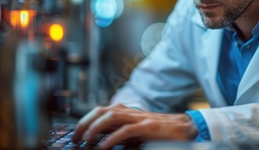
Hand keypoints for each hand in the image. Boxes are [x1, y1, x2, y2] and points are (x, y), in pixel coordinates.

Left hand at [72, 103, 198, 148]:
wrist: (183, 128)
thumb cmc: (158, 131)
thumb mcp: (135, 131)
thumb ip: (119, 132)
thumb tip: (100, 142)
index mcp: (125, 112)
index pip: (99, 111)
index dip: (84, 121)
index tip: (75, 135)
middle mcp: (130, 111)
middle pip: (100, 111)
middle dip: (85, 123)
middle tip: (76, 139)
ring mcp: (139, 118)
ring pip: (110, 116)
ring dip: (95, 128)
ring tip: (86, 141)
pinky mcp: (148, 127)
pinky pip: (125, 131)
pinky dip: (112, 138)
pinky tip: (103, 147)